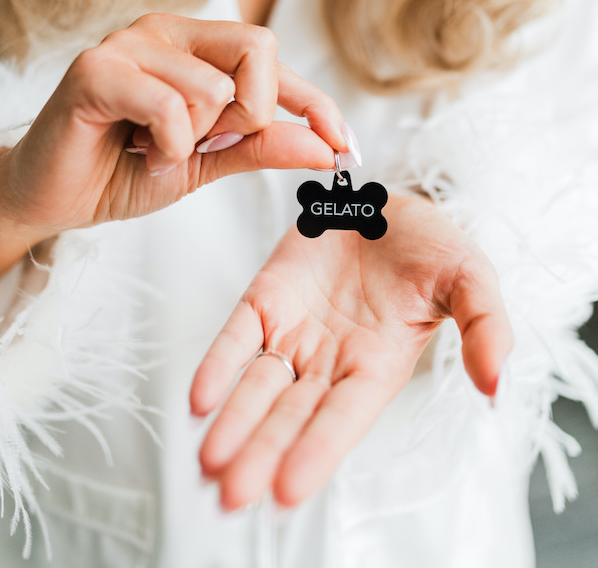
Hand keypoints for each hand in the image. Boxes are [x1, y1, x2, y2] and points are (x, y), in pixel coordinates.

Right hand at [0, 13, 345, 293]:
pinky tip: (139, 154)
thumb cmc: (123, 169)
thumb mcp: (208, 162)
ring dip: (195, 141)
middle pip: (257, 49)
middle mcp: (166, 31)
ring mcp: (129, 43)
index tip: (345, 145)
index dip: (316, 103)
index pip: (273, 59)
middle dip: (251, 115)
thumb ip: (261, 146)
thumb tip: (325, 148)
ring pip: (214, 88)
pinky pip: (169, 106)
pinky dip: (167, 145)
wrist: (53, 197)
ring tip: (155, 151)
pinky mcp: (96, 69)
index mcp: (196, 45)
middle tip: (210, 145)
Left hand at [190, 193, 513, 509]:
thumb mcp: (470, 278)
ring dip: (232, 423)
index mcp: (378, 365)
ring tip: (206, 463)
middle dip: (260, 454)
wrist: (386, 200)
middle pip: (290, 415)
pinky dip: (217, 365)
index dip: (317, 451)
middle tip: (231, 496)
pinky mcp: (267, 298)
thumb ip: (485, 327)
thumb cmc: (430, 246)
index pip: (343, 418)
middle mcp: (330, 360)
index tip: (287, 490)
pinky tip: (198, 399)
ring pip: (258, 385)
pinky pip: (237, 336)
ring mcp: (294, 331)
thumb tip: (495, 386)